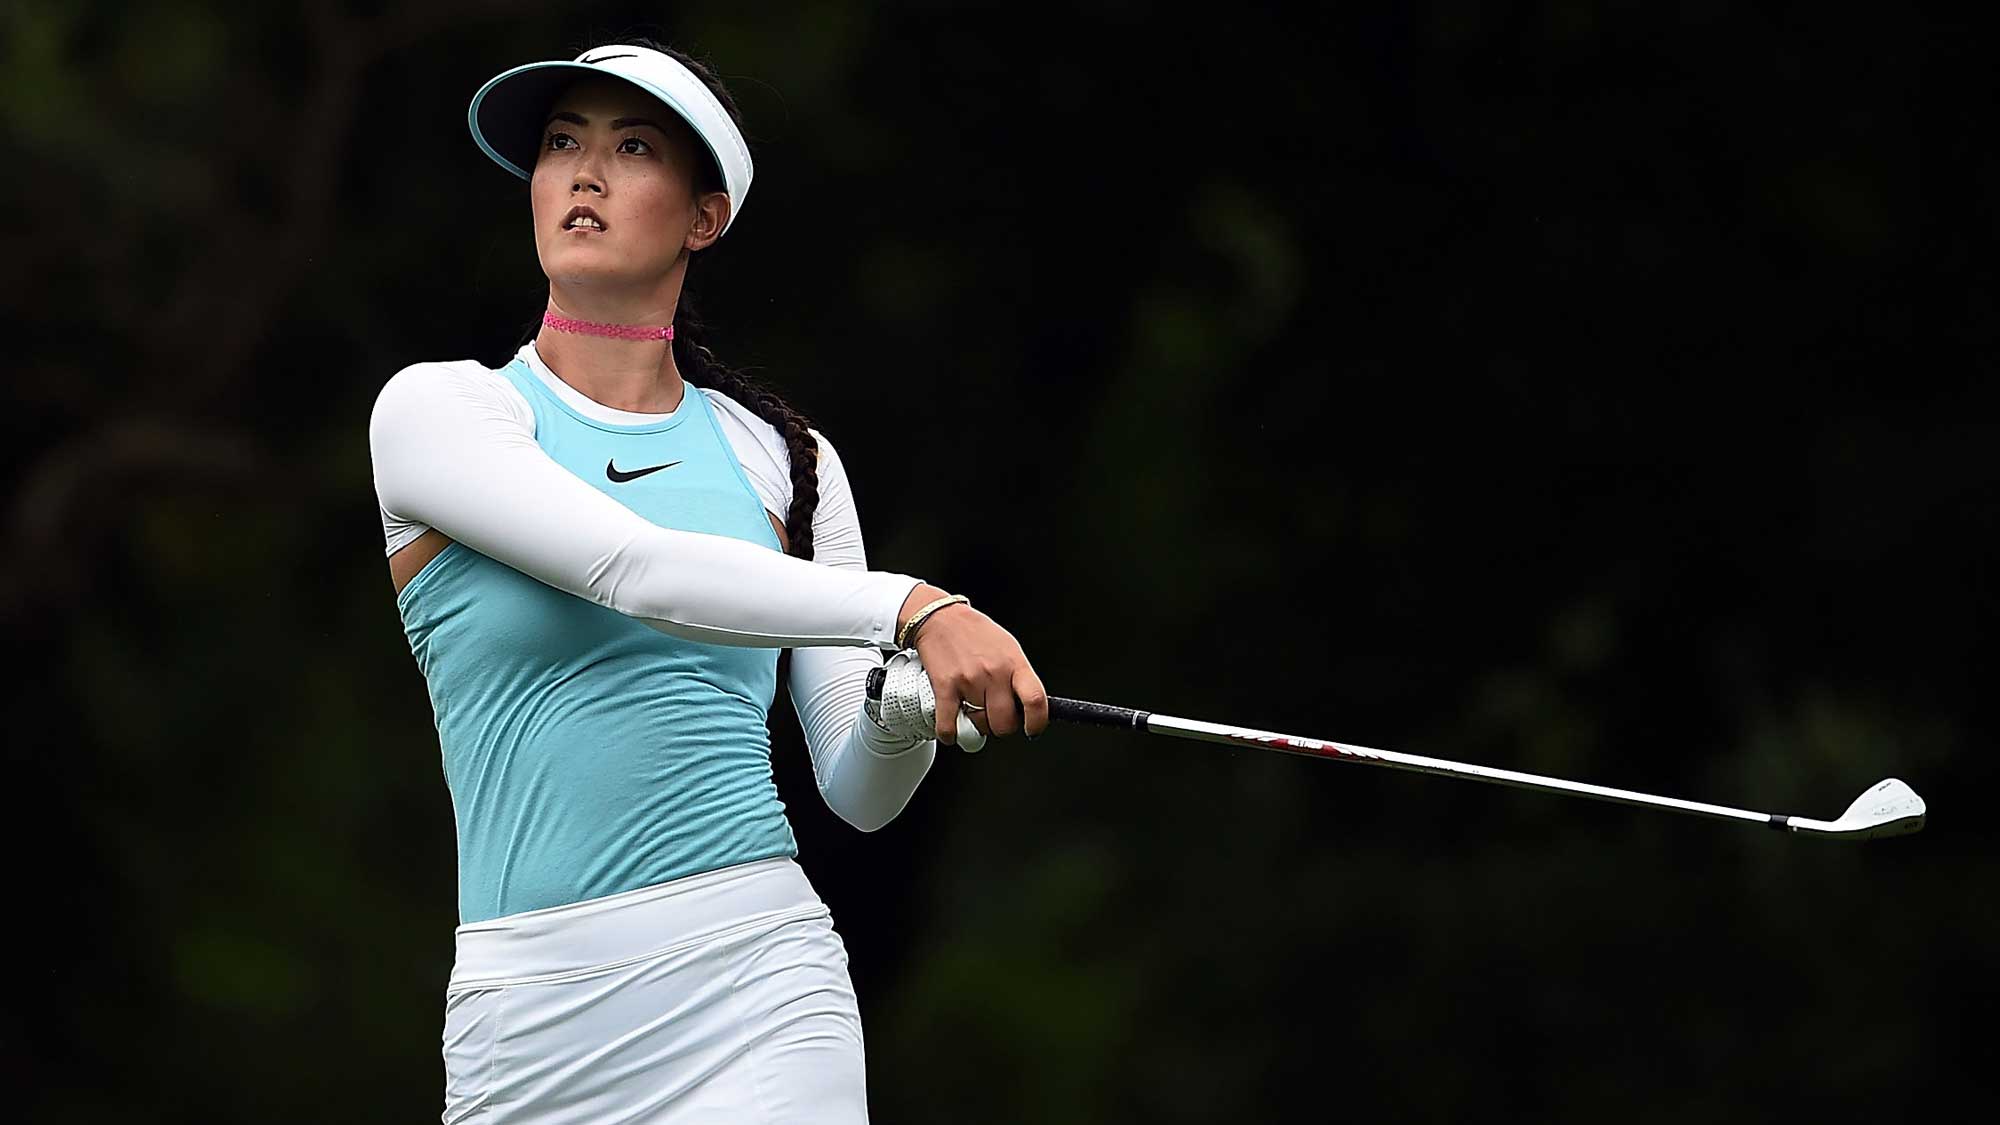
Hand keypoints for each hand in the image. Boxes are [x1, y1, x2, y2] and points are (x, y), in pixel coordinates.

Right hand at [897, 585, 1048, 744]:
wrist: (941, 617)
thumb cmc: (976, 633)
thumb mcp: (1009, 648)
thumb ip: (1018, 678)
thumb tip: (1025, 708)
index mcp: (1015, 663)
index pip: (1035, 700)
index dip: (1037, 722)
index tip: (1032, 729)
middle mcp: (994, 673)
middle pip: (1005, 723)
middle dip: (1001, 727)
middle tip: (995, 718)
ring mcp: (969, 681)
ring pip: (979, 726)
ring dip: (976, 726)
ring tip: (972, 711)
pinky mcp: (945, 687)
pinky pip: (949, 725)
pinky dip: (950, 734)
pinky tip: (952, 730)